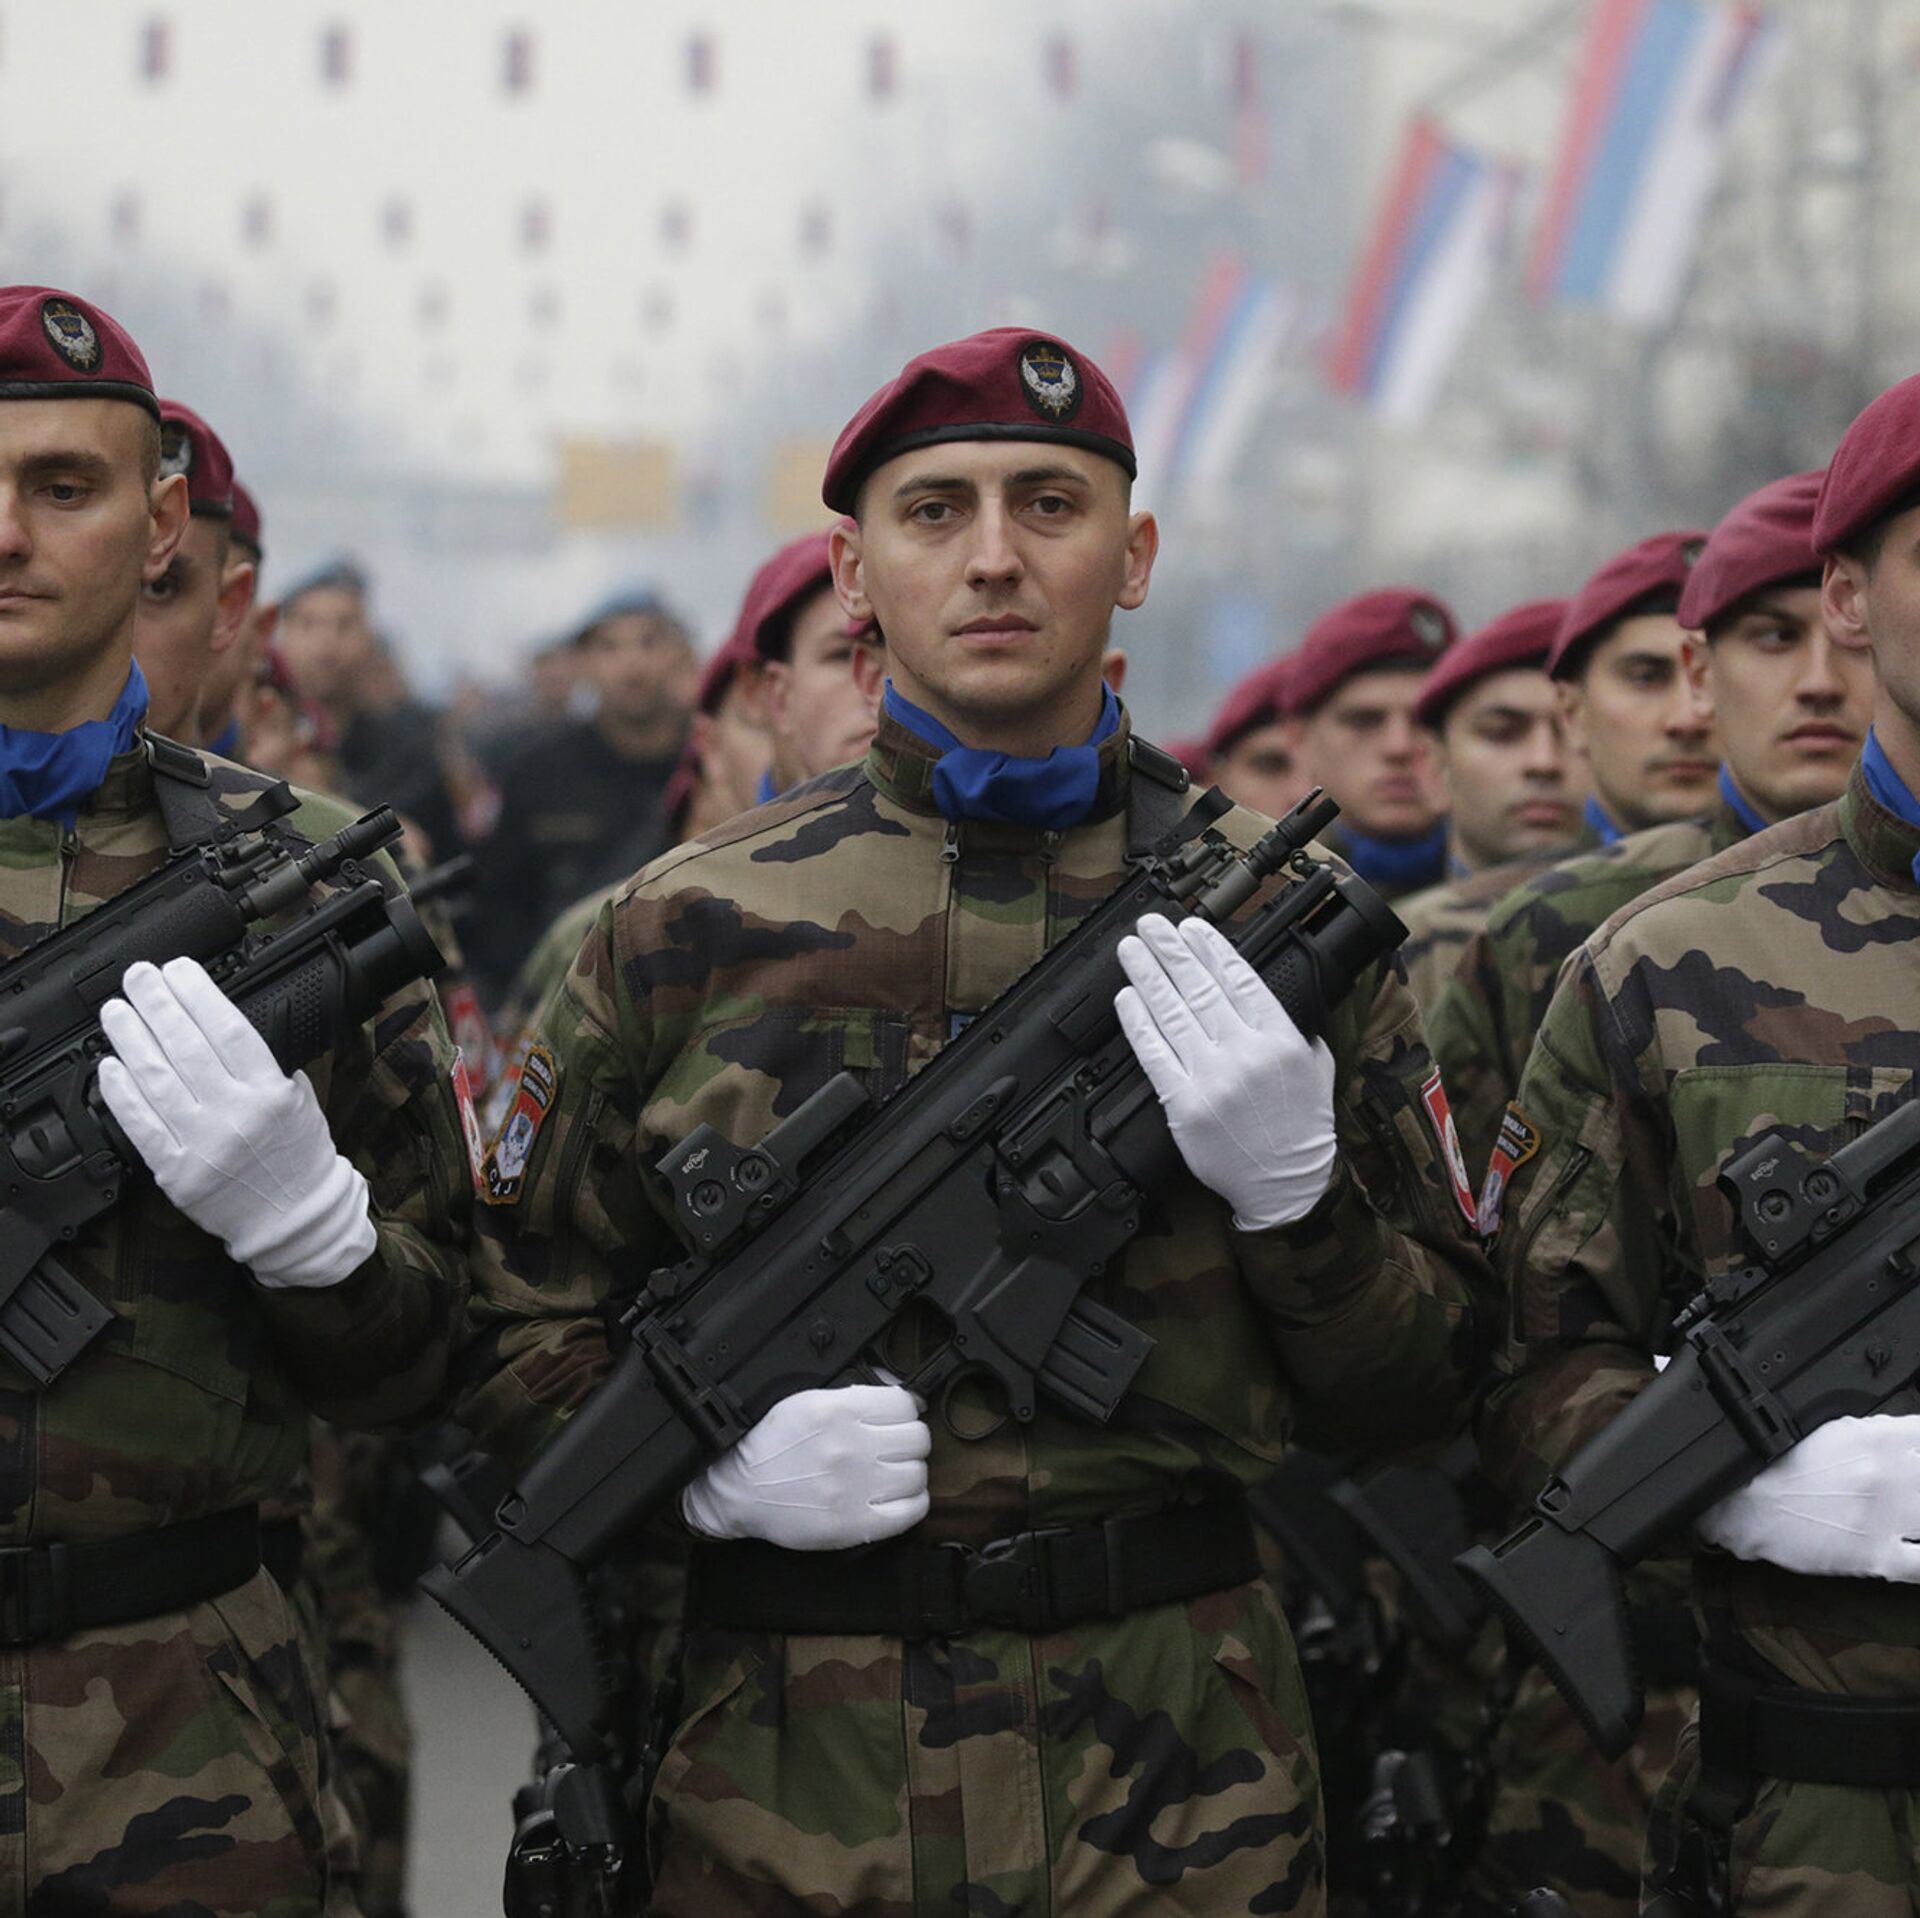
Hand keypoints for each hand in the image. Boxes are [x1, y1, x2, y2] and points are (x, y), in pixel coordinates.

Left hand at [97, 958, 375, 1290]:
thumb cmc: (297, 1156)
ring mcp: (202, 1144)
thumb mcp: (299, 1100)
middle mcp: (236, 1115)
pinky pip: (141, 1124)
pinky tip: (111, 1065)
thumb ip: (263, 1064)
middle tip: (139, 976)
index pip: (229, 1030)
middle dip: (158, 1003)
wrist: (293, 1217)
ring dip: (131, 1038)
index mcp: (271, 1093)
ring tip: (117, 1010)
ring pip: (157, 1079)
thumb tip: (216, 1021)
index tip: (179, 970)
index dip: (198, 994)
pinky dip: (122, 1092)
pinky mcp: (175, 1171)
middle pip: (187, 1047)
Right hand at [681, 1384, 930, 1550]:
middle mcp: (853, 1447)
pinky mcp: (857, 1523)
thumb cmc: (772, 1444)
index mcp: (841, 1411)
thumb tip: (900, 1390)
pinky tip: (897, 1497)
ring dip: (909, 1471)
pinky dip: (912, 1503)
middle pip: (917, 1438)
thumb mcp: (807, 1401)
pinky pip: (912, 1511)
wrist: (740, 1489)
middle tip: (892, 1448)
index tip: (898, 1419)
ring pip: (918, 1473)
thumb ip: (854, 1394)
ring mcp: (857, 1487)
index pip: (905, 1403)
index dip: (905, 1410)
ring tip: (891, 1473)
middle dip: (908, 1440)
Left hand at [1115, 913, 1335, 1229]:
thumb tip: (1261, 992)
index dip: (1211, 949)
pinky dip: (1138, 1023)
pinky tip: (1127, 999)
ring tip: (1131, 950)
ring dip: (1148, 976)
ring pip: (1173, 1014)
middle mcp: (1246, 1053)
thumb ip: (1293, 1028)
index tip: (1192, 927)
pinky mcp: (1184, 1105)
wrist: (1284, 1184)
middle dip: (1171, 951)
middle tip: (1151, 926)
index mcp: (1280, 1040)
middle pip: (1200, 988)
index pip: (1240, 980)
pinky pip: (1154, 1054)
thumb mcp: (1315, 1067)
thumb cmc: (1300, 1128)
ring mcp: (1213, 1079)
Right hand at [1694, 1413, 1919, 1581]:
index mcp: (1877, 1438)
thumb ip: (1872, 1433)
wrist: (1739, 1504)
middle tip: (1908, 1487)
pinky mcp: (1878, 1556)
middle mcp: (1889, 1475)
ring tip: (1911, 1513)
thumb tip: (1902, 1438)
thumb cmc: (1773, 1465)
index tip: (1915, 1452)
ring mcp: (1887, 1518)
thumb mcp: (1827, 1431)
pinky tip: (1919, 1550)